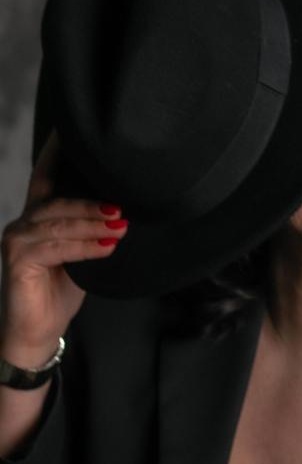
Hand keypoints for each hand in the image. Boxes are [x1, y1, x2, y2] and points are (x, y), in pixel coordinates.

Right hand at [0, 128, 127, 359]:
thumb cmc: (58, 294)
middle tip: (123, 206)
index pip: (45, 178)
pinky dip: (84, 247)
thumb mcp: (81, 258)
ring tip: (121, 225)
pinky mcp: (17, 261)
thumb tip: (124, 216)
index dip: (55, 153)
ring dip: (93, 224)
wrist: (36, 333)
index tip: (69, 130)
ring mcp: (16, 240)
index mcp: (37, 218)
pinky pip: (56, 248)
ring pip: (58, 223)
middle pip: (58, 201)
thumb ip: (91, 234)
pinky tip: (107, 247)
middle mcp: (22, 224)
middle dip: (92, 203)